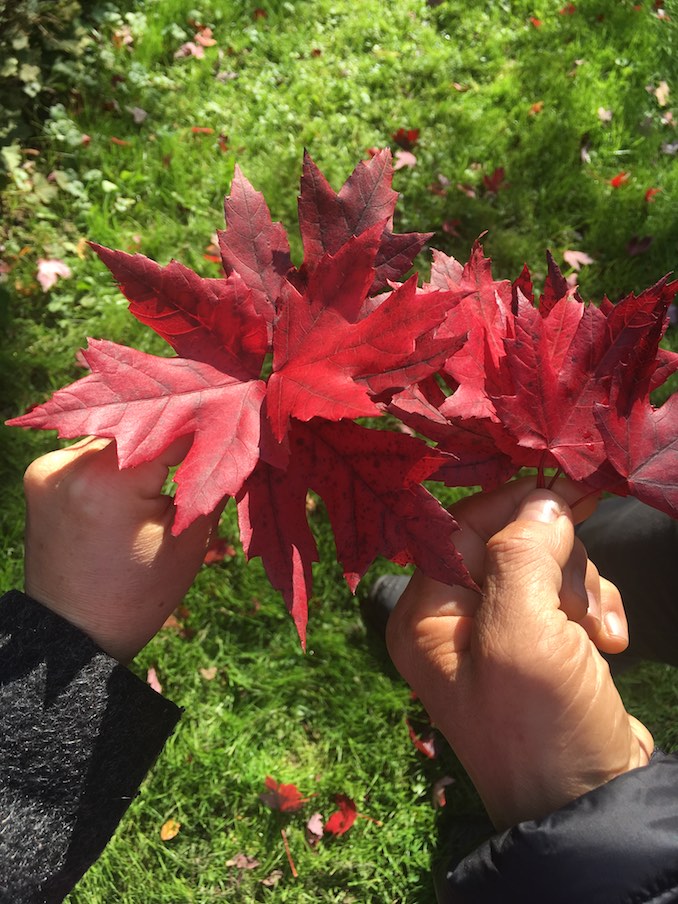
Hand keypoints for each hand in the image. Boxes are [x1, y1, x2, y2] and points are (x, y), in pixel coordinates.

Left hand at [23, 437, 216, 661]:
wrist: (73, 632)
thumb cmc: (138, 596)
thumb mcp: (190, 541)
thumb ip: (212, 482)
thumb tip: (233, 440)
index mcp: (109, 480)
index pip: (174, 428)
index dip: (211, 422)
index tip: (237, 419)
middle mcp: (71, 463)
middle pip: (143, 422)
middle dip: (179, 426)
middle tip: (216, 426)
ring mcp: (50, 466)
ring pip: (118, 431)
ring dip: (148, 436)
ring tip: (181, 446)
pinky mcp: (42, 474)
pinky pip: (94, 448)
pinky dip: (121, 453)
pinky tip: (142, 464)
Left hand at [386, 480, 653, 829]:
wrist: (591, 807)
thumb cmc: (541, 728)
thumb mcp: (522, 637)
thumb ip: (522, 557)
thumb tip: (541, 501)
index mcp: (426, 614)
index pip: (461, 526)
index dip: (513, 505)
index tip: (563, 492)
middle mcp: (454, 620)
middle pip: (511, 542)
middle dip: (557, 563)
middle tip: (574, 610)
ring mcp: (500, 633)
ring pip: (547, 565)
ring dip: (582, 591)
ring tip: (596, 638)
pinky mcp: (541, 645)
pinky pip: (569, 597)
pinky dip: (596, 610)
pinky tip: (610, 644)